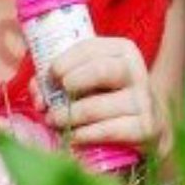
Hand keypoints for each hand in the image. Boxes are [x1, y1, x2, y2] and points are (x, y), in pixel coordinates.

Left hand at [41, 37, 168, 155]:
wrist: (145, 127)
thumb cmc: (107, 98)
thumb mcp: (89, 81)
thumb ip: (61, 79)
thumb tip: (38, 94)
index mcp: (123, 52)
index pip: (91, 48)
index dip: (66, 60)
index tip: (51, 74)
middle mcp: (136, 73)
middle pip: (102, 70)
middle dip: (73, 81)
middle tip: (54, 97)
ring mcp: (143, 101)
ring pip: (97, 106)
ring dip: (68, 116)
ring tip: (54, 121)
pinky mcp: (146, 128)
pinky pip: (108, 130)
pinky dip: (84, 135)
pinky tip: (74, 137)